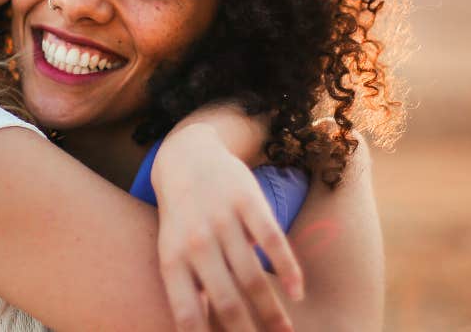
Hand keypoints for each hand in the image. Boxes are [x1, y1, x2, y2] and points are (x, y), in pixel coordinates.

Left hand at [152, 115, 303, 331]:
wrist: (186, 157)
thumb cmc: (181, 218)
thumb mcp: (172, 252)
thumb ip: (187, 290)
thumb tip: (201, 330)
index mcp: (172, 261)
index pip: (187, 314)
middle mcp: (196, 243)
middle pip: (227, 301)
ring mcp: (222, 221)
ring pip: (253, 277)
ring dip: (273, 311)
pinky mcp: (248, 201)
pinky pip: (273, 241)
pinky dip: (288, 270)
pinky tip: (298, 293)